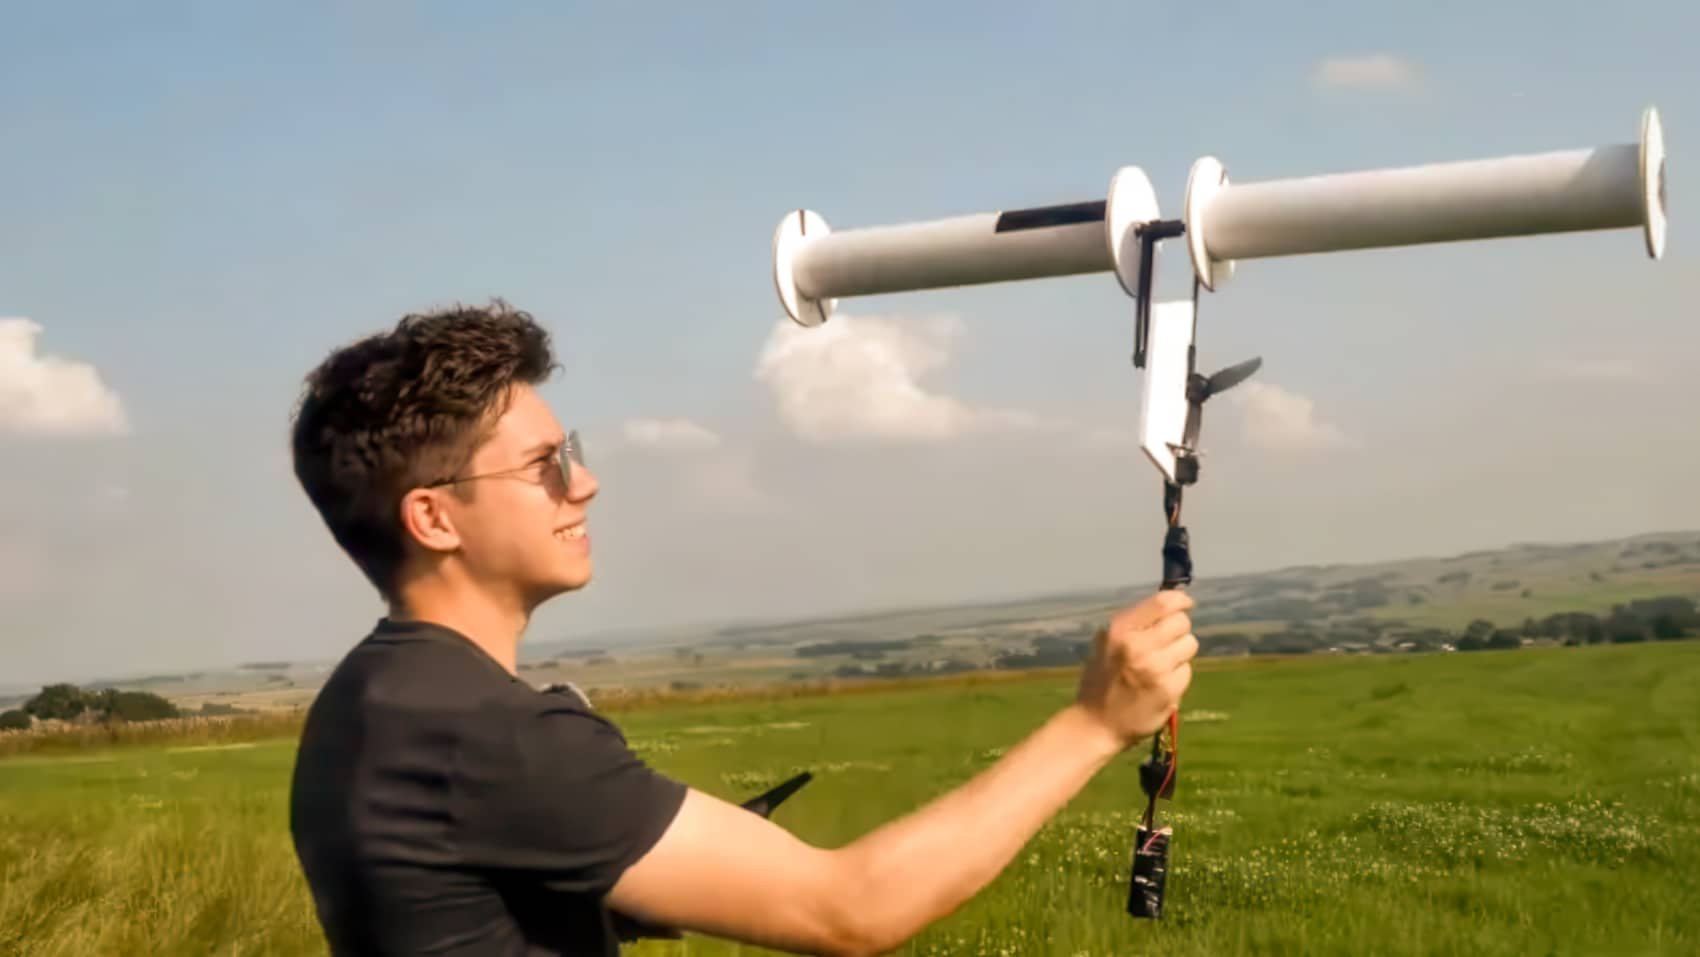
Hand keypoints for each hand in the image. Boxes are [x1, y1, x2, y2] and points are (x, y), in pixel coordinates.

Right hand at [1074, 590, 1196, 748]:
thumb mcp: (1107, 644)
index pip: (1163, 602)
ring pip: (1189, 644)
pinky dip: (1178, 675)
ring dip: (1180, 652)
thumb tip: (1172, 603)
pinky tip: (1160, 684)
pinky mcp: (1168, 690)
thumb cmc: (1102, 680)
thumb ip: (1135, 624)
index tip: (1185, 604)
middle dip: (1178, 630)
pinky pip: (1187, 670)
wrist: (1095, 723)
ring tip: (1161, 664)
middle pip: (1181, 622)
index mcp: (1120, 630)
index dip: (1180, 600)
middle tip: (1166, 643)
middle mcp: (1137, 645)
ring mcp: (1155, 668)